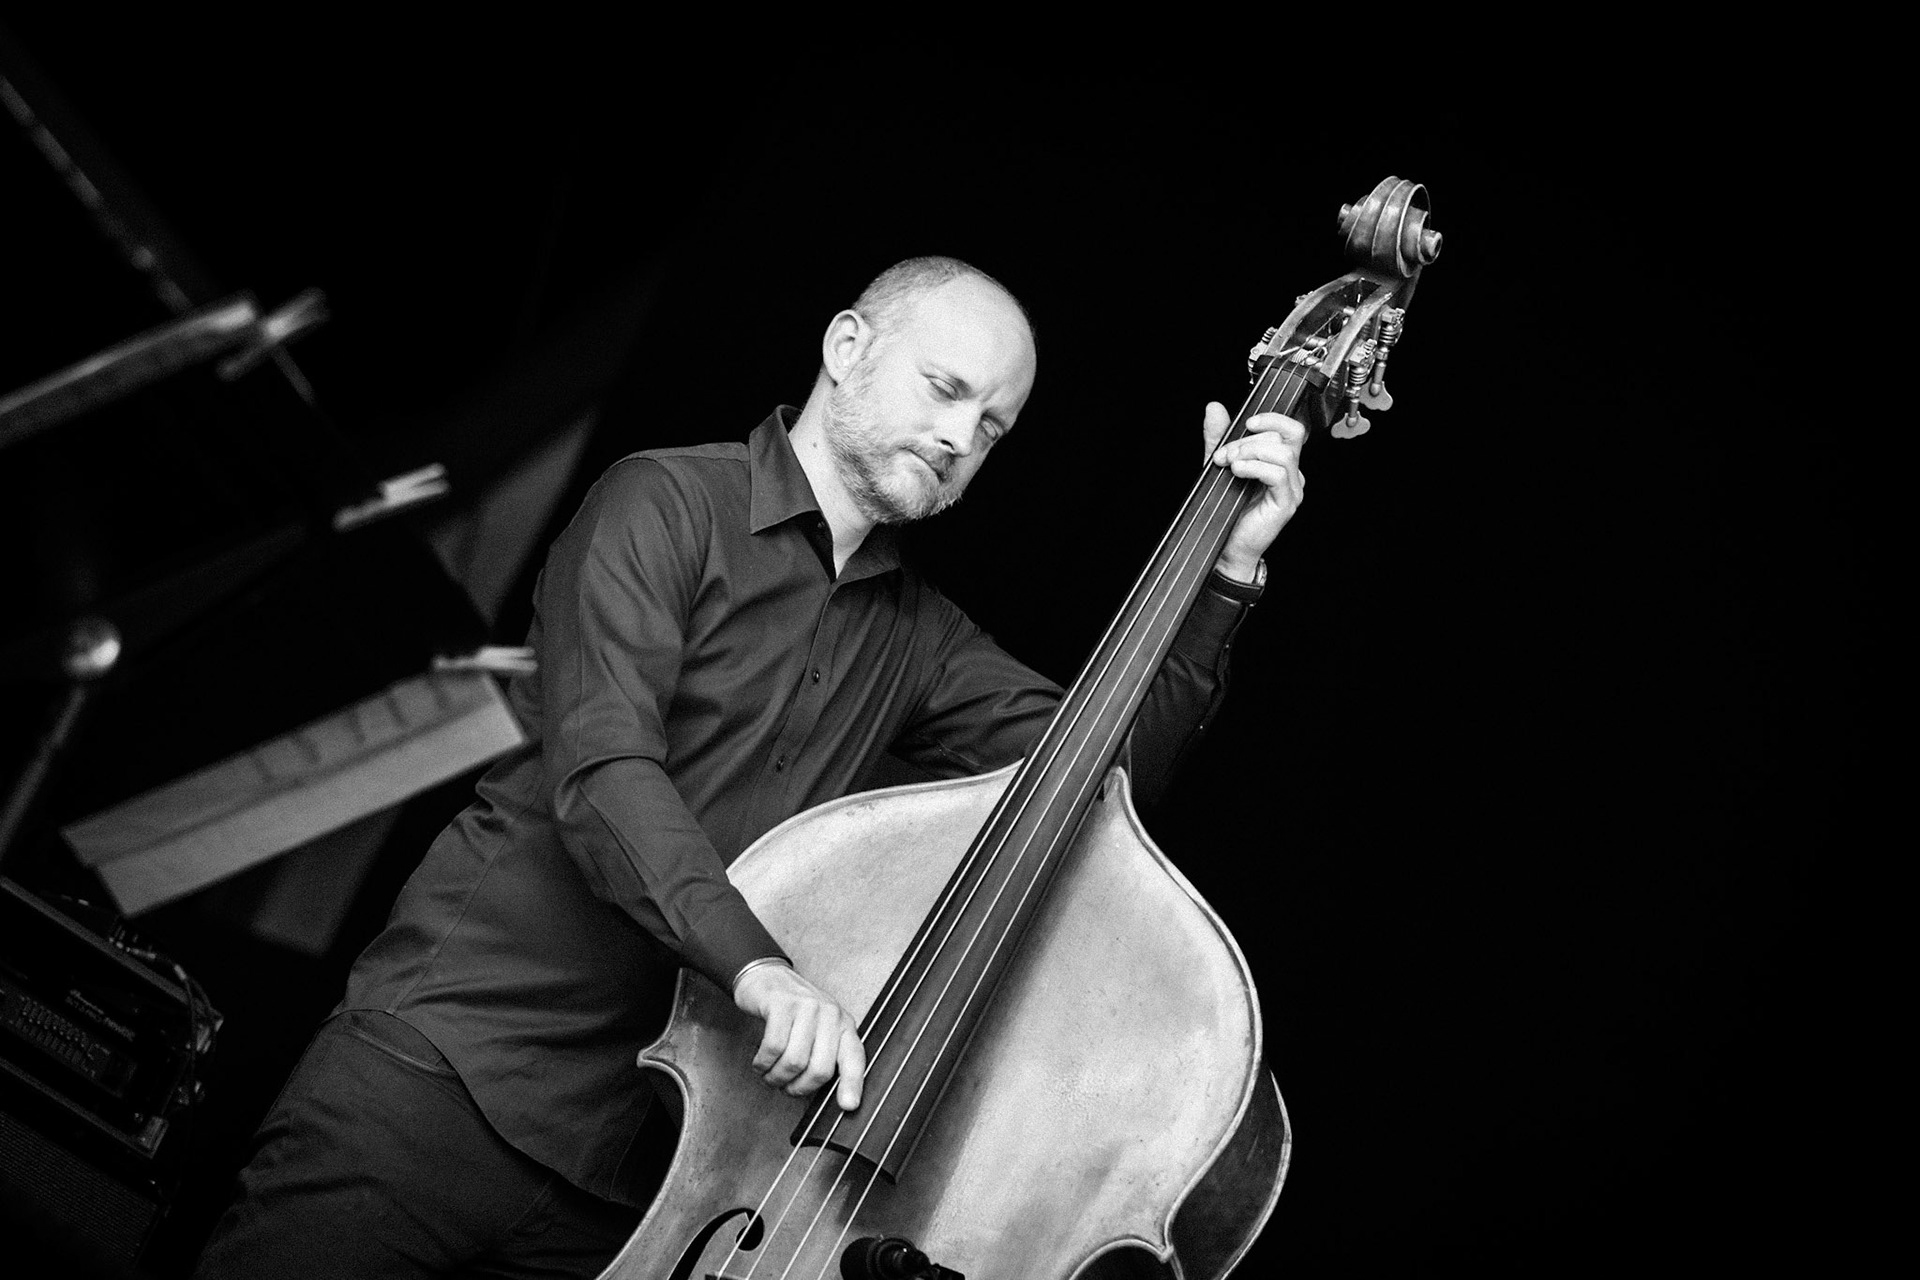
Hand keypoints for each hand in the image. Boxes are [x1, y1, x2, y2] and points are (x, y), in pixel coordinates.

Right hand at [731, 961, 865, 1109]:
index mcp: (843, 1025)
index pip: (854, 1058)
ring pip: (794, 1062)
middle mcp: (829, 1014)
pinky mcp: (781, 1005)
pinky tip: (760, 1062)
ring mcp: (806, 1007)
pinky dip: (763, 1063)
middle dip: (798, 1088)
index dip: (853, 1084)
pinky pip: (773, 1047)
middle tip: (785, 1086)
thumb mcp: (818, 1029)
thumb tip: (830, 1095)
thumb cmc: (792, 1010)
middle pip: (820, 1069)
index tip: (848, 1106)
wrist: (767, 976)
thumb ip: (826, 1054)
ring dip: (776, 1077)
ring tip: (770, 1075)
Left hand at [1202, 401, 1306, 582]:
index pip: (1291, 429)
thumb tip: (1215, 408)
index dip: (1271, 419)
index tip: (1246, 423)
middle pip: (1283, 438)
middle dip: (1247, 441)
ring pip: (1284, 454)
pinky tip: (1238, 472)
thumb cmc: (1226, 508)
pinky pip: (1277, 475)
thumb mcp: (1221, 464)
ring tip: (1231, 464)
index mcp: (1281, 462)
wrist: (1226, 545)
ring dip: (1252, 452)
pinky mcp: (1286, 504)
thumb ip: (1219, 437)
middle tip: (1224, 455)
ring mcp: (1292, 489)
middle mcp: (1291, 474)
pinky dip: (1255, 468)